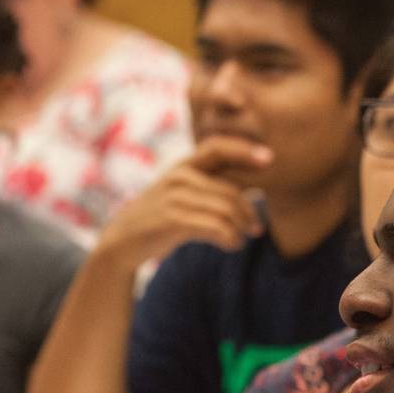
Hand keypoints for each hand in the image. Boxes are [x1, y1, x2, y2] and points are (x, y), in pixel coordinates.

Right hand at [94, 135, 272, 266]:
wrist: (123, 239)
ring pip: (225, 210)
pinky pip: (216, 227)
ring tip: (243, 238)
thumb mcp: (182, 193)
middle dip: (249, 211)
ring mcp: (175, 198)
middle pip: (230, 190)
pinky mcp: (173, 221)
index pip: (217, 147)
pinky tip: (232, 245)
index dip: (244, 150)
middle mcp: (179, 177)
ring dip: (241, 228)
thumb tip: (253, 184)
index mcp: (183, 166)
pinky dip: (230, 238)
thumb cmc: (161, 216)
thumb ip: (211, 185)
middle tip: (256, 228)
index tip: (269, 158)